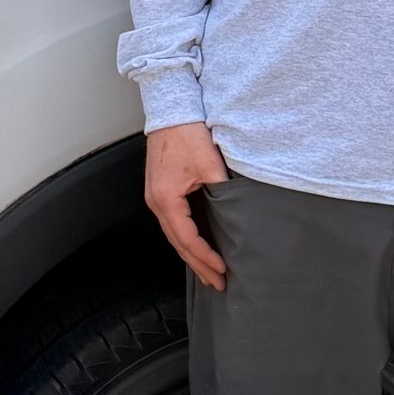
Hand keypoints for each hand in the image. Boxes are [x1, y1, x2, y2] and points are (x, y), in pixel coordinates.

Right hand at [145, 121, 229, 292]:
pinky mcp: (160, 190)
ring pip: (174, 235)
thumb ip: (223, 192)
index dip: (206, 257)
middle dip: (197, 265)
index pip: (187, 239)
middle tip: (217, 283)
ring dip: (191, 254)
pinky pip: (173, 223)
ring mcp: (155, 197)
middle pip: (177, 243)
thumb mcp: (210, 165)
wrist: (171, 111)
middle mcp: (156, 202)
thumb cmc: (186, 133)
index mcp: (166, 199)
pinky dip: (185, 238)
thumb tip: (238, 214)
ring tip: (208, 272)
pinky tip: (196, 246)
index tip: (223, 269)